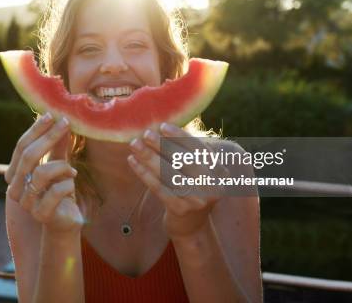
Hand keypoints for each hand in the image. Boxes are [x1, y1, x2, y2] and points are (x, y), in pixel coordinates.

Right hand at [6, 113, 83, 233]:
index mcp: (15, 174)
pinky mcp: (40, 214)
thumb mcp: (58, 164)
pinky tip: (72, 183)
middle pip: (28, 156)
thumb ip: (57, 146)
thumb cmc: (59, 190)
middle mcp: (15, 188)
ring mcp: (26, 202)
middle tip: (65, 124)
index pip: (21, 147)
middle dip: (49, 137)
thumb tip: (61, 120)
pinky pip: (55, 191)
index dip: (36, 130)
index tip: (52, 116)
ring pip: (42, 173)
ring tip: (71, 170)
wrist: (65, 221)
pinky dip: (68, 183)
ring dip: (62, 166)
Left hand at [127, 123, 227, 238]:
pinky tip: (132, 161)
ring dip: (149, 158)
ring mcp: (197, 200)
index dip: (180, 137)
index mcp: (219, 171)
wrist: (192, 225)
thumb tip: (162, 128)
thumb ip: (186, 151)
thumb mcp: (197, 170)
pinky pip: (158, 188)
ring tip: (134, 145)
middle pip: (183, 161)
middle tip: (145, 134)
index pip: (199, 149)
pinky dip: (144, 173)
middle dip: (162, 146)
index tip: (162, 126)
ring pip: (169, 174)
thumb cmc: (191, 188)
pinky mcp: (180, 210)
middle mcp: (212, 186)